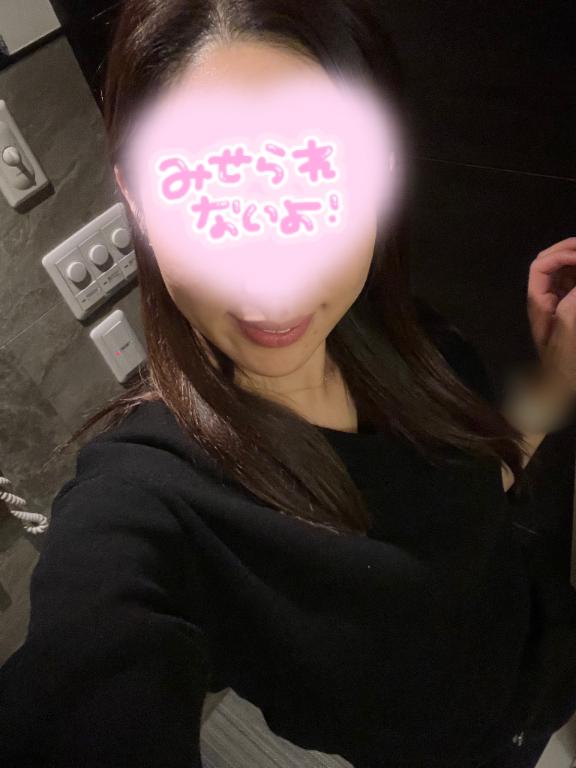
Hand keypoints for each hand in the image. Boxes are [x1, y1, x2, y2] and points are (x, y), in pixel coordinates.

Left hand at [527, 236, 575, 400]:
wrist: (563, 386)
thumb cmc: (562, 361)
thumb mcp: (567, 328)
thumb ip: (573, 299)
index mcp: (539, 301)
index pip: (540, 267)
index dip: (559, 255)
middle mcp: (547, 299)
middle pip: (553, 265)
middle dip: (570, 251)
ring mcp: (560, 305)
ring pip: (567, 273)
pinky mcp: (571, 312)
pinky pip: (573, 287)